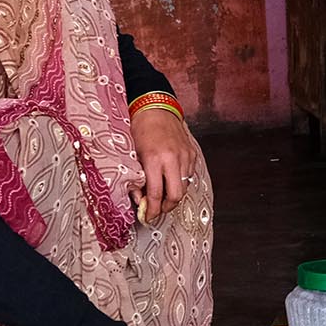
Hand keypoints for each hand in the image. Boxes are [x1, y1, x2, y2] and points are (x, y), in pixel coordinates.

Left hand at [130, 103, 198, 220]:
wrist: (156, 108)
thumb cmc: (140, 129)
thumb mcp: (132, 155)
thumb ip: (136, 179)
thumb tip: (139, 200)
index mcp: (154, 159)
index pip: (156, 194)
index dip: (152, 210)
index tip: (147, 217)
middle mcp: (173, 159)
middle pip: (176, 196)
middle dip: (166, 207)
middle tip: (157, 209)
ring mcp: (185, 156)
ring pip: (185, 187)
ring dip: (173, 194)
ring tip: (162, 194)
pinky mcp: (192, 153)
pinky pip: (188, 175)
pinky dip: (179, 181)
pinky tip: (169, 178)